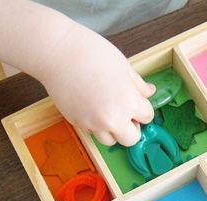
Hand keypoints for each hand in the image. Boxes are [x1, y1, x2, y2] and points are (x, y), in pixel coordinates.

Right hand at [41, 23, 154, 145]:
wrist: (57, 54)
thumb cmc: (90, 53)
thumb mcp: (123, 65)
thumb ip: (138, 84)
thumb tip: (149, 92)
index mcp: (128, 101)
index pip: (148, 116)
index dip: (144, 109)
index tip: (138, 102)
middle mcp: (112, 118)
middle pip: (132, 139)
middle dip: (132, 127)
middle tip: (126, 113)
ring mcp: (93, 123)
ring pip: (111, 141)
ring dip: (113, 130)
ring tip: (107, 111)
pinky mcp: (77, 123)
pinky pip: (92, 132)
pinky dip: (95, 124)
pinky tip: (92, 106)